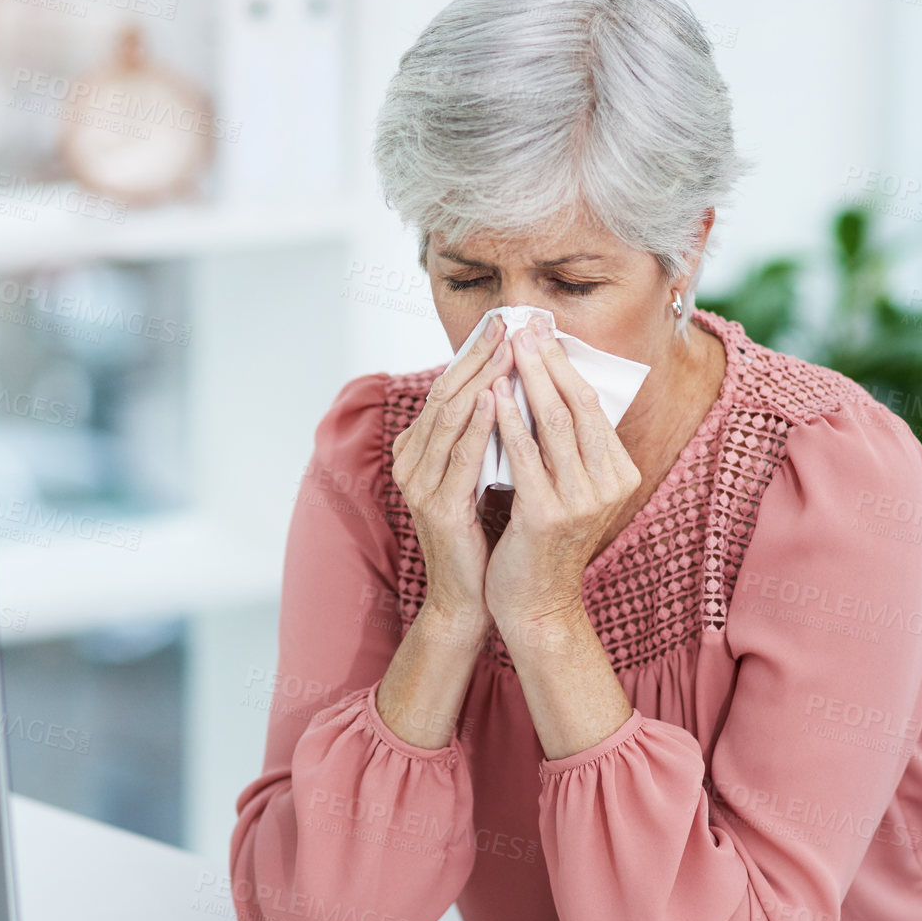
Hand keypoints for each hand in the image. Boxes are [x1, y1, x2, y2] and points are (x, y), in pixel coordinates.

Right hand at [390, 316, 512, 641]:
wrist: (467, 596)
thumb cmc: (480, 534)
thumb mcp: (478, 473)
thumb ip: (483, 435)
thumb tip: (511, 385)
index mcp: (417, 450)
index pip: (446, 389)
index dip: (473, 355)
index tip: (504, 325)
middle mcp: (410, 461)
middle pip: (444, 395)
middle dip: (478, 357)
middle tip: (508, 324)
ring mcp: (419, 484)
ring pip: (449, 418)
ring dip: (480, 380)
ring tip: (506, 349)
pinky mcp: (437, 507)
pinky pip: (458, 457)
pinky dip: (476, 426)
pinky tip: (493, 400)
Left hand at [483, 322, 642, 631]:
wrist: (535, 604)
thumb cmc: (542, 542)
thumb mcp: (566, 487)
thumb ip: (566, 445)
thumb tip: (547, 384)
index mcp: (619, 473)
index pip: (592, 405)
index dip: (565, 365)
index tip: (542, 331)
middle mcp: (609, 485)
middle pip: (577, 406)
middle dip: (548, 361)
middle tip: (524, 325)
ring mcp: (582, 501)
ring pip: (554, 425)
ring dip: (528, 380)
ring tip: (508, 348)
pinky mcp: (548, 516)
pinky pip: (526, 457)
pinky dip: (508, 422)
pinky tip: (492, 396)